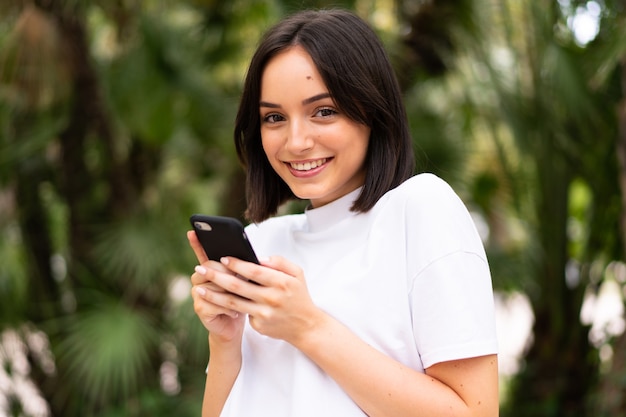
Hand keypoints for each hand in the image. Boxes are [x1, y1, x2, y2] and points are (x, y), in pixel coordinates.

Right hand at [188, 231, 244, 342]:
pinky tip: (235, 312)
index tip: (193, 231)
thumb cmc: (243, 301)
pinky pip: (213, 302)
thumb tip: (251, 257)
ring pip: (212, 285)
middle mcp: (201, 279)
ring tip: (241, 299)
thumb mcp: (246, 282)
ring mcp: (197, 293)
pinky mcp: (200, 308)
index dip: (197, 242)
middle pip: (209, 268)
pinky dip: (228, 308)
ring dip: (229, 293)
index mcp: (212, 269)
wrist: (236, 326)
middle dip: (227, 273)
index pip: (203, 252)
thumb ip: (243, 268)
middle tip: (242, 280)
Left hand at [208, 255, 324, 344]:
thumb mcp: (297, 274)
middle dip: (216, 276)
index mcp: (282, 282)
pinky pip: (241, 313)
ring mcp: (264, 314)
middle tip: (201, 269)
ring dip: (214, 295)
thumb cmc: (298, 295)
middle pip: (238, 286)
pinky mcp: (259, 326)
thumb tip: (259, 258)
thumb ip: (280, 262)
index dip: (237, 265)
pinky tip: (214, 302)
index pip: (255, 271)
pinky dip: (226, 308)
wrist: (305, 326)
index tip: (222, 258)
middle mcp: (272, 298)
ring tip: (199, 289)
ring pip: (233, 303)